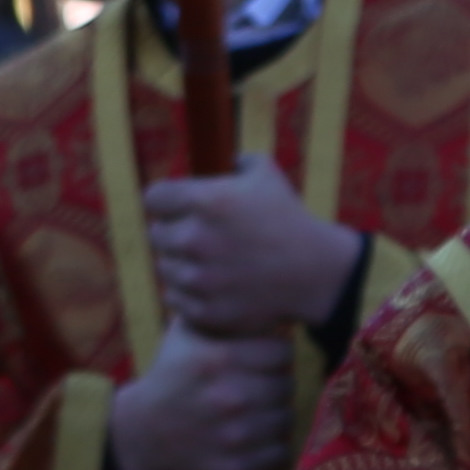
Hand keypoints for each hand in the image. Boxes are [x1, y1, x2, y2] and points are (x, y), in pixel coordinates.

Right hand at [109, 331, 297, 469]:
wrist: (141, 434)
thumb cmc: (171, 377)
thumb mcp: (186, 335)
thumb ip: (221, 313)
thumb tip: (260, 293)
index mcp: (218, 359)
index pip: (282, 353)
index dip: (274, 356)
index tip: (263, 361)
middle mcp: (229, 397)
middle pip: (286, 386)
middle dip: (274, 385)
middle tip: (259, 389)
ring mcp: (234, 436)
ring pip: (287, 419)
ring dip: (275, 416)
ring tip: (256, 413)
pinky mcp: (235, 468)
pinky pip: (279, 453)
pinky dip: (272, 447)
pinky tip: (254, 438)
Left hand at [142, 159, 368, 341]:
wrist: (315, 272)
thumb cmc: (289, 220)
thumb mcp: (267, 176)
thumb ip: (239, 161)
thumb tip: (227, 160)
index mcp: (205, 201)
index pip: (154, 197)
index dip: (168, 201)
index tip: (181, 208)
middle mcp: (195, 238)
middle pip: (156, 233)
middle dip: (175, 232)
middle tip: (204, 237)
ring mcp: (198, 278)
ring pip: (165, 267)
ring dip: (182, 264)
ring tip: (212, 262)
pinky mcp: (203, 309)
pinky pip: (174, 298)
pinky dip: (189, 293)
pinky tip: (213, 285)